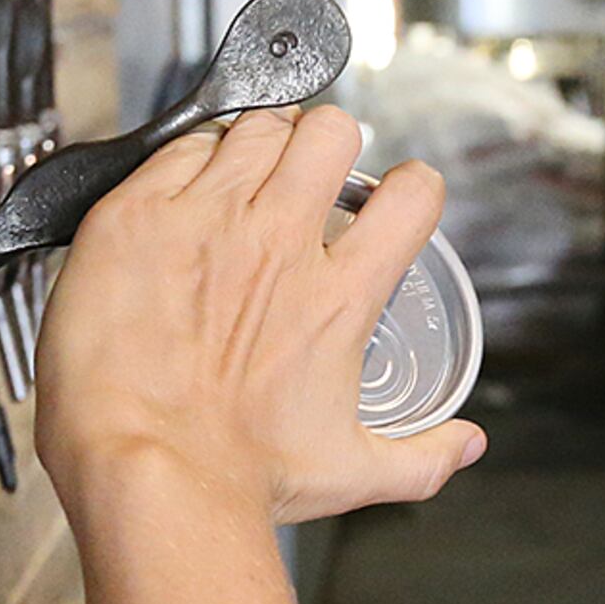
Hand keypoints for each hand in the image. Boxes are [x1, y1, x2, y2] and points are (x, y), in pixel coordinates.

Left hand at [33, 103, 484, 526]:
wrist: (147, 474)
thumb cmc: (237, 478)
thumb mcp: (350, 473)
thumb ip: (421, 459)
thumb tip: (465, 447)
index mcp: (339, 294)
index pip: (412, 194)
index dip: (407, 188)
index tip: (386, 200)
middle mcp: (279, 241)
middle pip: (331, 131)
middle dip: (327, 143)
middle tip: (304, 174)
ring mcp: (207, 220)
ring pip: (256, 126)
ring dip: (258, 142)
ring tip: (242, 175)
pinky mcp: (139, 216)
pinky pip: (177, 148)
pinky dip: (187, 161)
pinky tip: (181, 195)